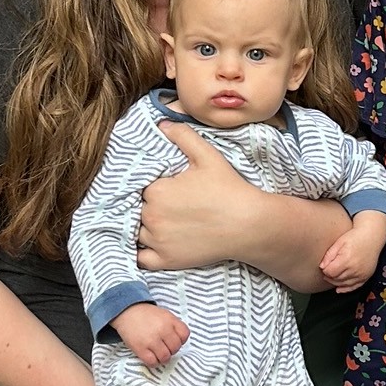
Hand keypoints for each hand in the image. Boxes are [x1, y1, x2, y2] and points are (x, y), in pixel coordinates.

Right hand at [111, 302, 188, 365]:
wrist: (126, 311)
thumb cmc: (147, 315)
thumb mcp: (164, 314)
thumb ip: (174, 326)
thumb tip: (179, 342)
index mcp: (170, 320)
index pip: (185, 335)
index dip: (180, 340)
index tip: (173, 340)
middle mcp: (163, 330)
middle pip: (175, 348)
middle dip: (171, 350)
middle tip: (164, 347)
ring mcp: (151, 340)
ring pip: (165, 357)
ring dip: (163, 357)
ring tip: (157, 353)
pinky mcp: (140, 348)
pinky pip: (152, 362)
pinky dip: (153, 362)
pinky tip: (150, 356)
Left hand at [138, 122, 259, 271]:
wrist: (249, 225)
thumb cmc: (229, 189)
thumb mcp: (207, 155)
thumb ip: (182, 136)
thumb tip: (161, 124)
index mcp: (156, 190)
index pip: (141, 186)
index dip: (153, 186)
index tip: (168, 188)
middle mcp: (151, 216)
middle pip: (138, 209)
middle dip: (150, 206)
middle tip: (171, 206)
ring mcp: (158, 241)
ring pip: (137, 232)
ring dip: (145, 228)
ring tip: (165, 223)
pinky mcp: (166, 261)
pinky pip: (141, 259)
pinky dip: (143, 253)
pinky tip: (154, 245)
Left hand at [319, 211, 385, 292]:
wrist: (372, 237)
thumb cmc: (354, 237)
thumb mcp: (339, 242)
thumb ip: (329, 255)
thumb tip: (322, 267)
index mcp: (347, 260)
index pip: (330, 272)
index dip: (325, 270)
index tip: (324, 266)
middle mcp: (355, 269)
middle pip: (337, 279)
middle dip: (329, 277)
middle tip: (327, 271)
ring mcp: (362, 274)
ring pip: (344, 284)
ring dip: (336, 282)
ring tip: (332, 277)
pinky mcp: (366, 276)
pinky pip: (355, 287)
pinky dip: (346, 289)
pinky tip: (339, 289)